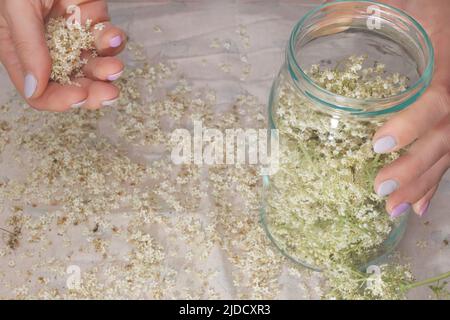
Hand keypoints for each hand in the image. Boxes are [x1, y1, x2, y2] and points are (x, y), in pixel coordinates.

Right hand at [0, 0, 126, 110]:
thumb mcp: (17, 5)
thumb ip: (27, 46)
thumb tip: (35, 89)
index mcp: (19, 48)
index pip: (37, 89)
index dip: (58, 99)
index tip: (78, 97)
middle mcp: (46, 46)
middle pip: (71, 83)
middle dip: (92, 91)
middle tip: (109, 93)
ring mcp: (70, 32)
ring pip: (93, 65)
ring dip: (107, 69)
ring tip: (114, 66)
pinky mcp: (91, 17)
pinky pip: (106, 39)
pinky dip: (113, 41)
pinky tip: (114, 35)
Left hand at [373, 0, 449, 216]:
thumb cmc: (436, 9)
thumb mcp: (407, 4)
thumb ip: (374, 10)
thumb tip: (331, 11)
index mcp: (446, 67)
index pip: (436, 102)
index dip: (412, 125)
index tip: (378, 144)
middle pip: (444, 139)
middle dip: (413, 169)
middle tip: (380, 191)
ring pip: (447, 154)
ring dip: (421, 185)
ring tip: (394, 209)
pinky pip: (449, 156)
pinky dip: (433, 182)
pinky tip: (418, 206)